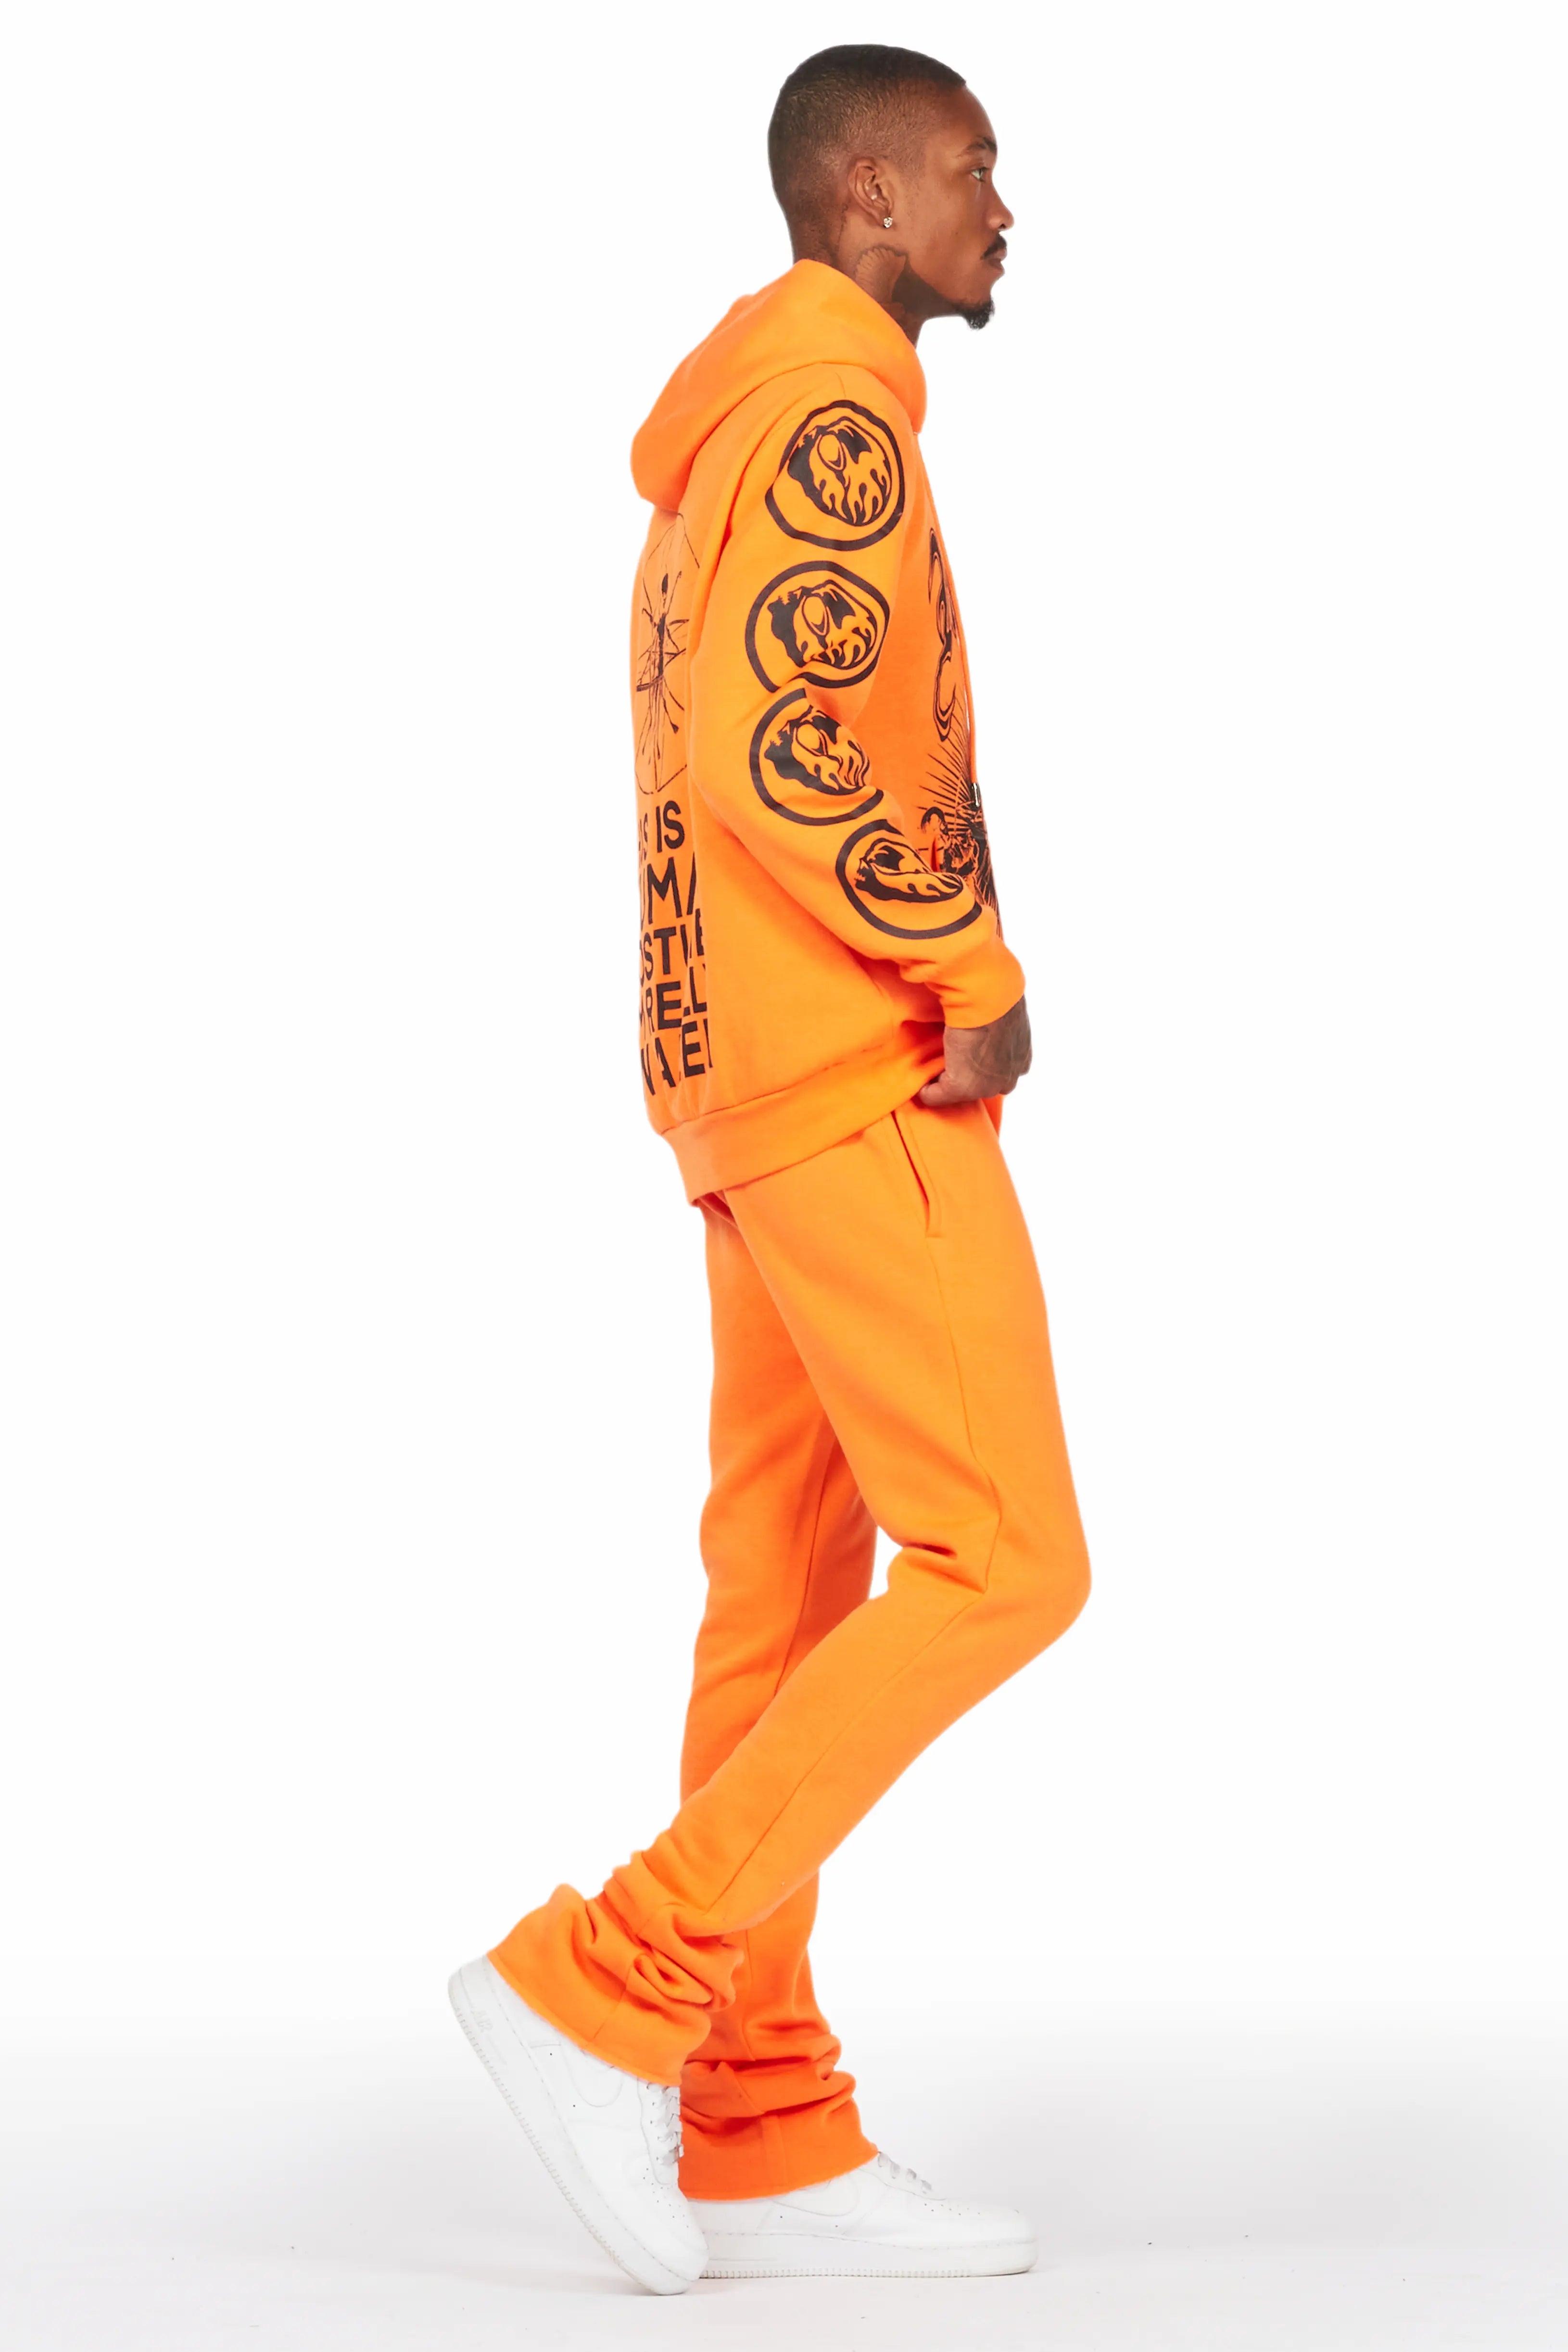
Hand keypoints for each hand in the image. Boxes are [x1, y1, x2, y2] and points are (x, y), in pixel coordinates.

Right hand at [916, 995, 1031, 1107]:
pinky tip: (920, 1079)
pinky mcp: (961, 1088)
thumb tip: (986, 1023)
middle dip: (965, 1075)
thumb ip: (1001, 1028)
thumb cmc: (996, 997)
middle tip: (948, 1057)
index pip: (1000, 1074)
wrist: (988, 998)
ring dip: (946, 1081)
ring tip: (934, 1064)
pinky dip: (925, 1090)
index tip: (964, 1054)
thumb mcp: (1007, 1016)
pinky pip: (935, 1096)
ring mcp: (985, 1087)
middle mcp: (1008, 1079)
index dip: (980, 1065)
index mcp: (1021, 1063)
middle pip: (981, 1086)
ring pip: (960, 1092)